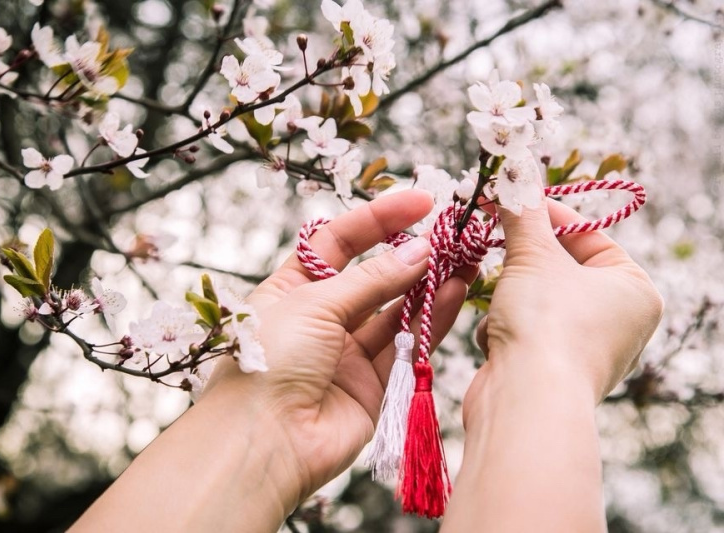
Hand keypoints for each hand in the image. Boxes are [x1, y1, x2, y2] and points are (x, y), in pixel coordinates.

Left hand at [203, 189, 476, 512]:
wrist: (262, 443)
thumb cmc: (269, 363)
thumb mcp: (314, 304)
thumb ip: (372, 279)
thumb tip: (418, 250)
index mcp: (290, 290)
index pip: (337, 242)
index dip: (377, 220)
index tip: (419, 202)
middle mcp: (320, 319)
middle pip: (372, 276)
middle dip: (410, 252)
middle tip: (451, 232)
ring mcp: (346, 353)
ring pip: (396, 310)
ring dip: (429, 283)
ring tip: (466, 257)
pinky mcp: (372, 386)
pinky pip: (407, 345)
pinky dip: (431, 319)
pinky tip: (455, 291)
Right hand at [442, 199, 662, 532]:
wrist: (525, 401)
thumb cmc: (546, 323)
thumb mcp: (533, 256)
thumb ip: (523, 213)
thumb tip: (513, 170)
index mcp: (635, 290)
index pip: (590, 236)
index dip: (548, 216)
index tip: (513, 201)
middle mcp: (619, 323)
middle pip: (561, 269)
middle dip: (522, 260)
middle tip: (494, 238)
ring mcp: (586, 351)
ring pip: (536, 300)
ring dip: (509, 296)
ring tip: (501, 302)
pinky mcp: (551, 373)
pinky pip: (525, 333)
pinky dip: (505, 330)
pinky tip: (499, 341)